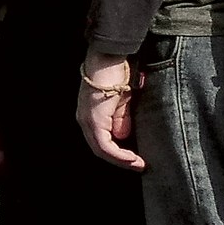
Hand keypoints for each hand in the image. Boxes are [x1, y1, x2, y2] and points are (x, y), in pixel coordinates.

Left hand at [78, 53, 145, 170]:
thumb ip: (121, 119)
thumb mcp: (123, 102)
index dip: (118, 154)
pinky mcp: (93, 120)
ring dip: (121, 160)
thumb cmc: (117, 74)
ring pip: (101, 150)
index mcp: (90, 115)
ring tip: (138, 164)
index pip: (101, 142)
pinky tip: (132, 158)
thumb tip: (123, 136)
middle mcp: (84, 120)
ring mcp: (87, 120)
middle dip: (121, 160)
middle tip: (139, 166)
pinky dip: (119, 155)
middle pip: (100, 149)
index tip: (136, 159)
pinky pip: (104, 145)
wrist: (109, 58)